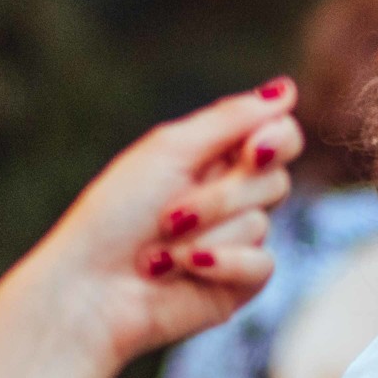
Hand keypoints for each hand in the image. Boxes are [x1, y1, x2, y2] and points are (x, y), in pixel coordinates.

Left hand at [7, 78, 303, 375]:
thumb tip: (288, 88)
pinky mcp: (240, 283)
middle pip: (275, 178)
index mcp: (214, 156)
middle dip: (220, 197)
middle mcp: (231, 195)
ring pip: (261, 222)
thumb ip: (232, 118)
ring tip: (158, 252)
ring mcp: (237, 240)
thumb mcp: (170, 150)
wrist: (89, 289)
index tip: (252, 152)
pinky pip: (262, 263)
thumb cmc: (115, 215)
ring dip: (203, 235)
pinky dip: (220, 264)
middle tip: (170, 215)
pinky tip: (183, 271)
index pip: (279, 133)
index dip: (276, 139)